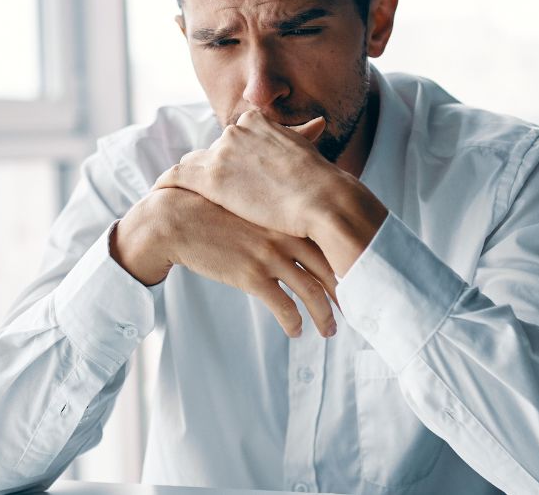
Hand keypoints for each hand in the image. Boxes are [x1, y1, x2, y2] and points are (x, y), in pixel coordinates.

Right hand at [112, 187, 339, 337]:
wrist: (178, 220)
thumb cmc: (214, 213)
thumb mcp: (253, 206)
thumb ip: (280, 217)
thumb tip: (302, 234)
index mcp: (290, 215)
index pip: (332, 243)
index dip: (350, 266)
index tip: (360, 283)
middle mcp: (286, 234)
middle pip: (331, 269)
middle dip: (347, 295)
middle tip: (356, 312)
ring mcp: (270, 255)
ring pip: (312, 291)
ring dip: (324, 316)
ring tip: (329, 331)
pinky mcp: (251, 276)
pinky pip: (283, 306)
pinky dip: (294, 322)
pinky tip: (295, 331)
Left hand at [152, 109, 345, 239]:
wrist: (323, 200)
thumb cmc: (323, 183)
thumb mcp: (307, 151)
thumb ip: (298, 140)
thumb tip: (316, 126)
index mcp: (258, 122)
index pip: (234, 138)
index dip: (230, 157)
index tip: (228, 170)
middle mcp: (237, 132)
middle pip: (212, 150)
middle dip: (210, 168)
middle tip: (204, 189)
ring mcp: (222, 153)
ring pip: (193, 163)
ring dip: (187, 177)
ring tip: (176, 191)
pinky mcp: (211, 178)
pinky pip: (177, 176)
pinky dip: (166, 182)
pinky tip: (157, 192)